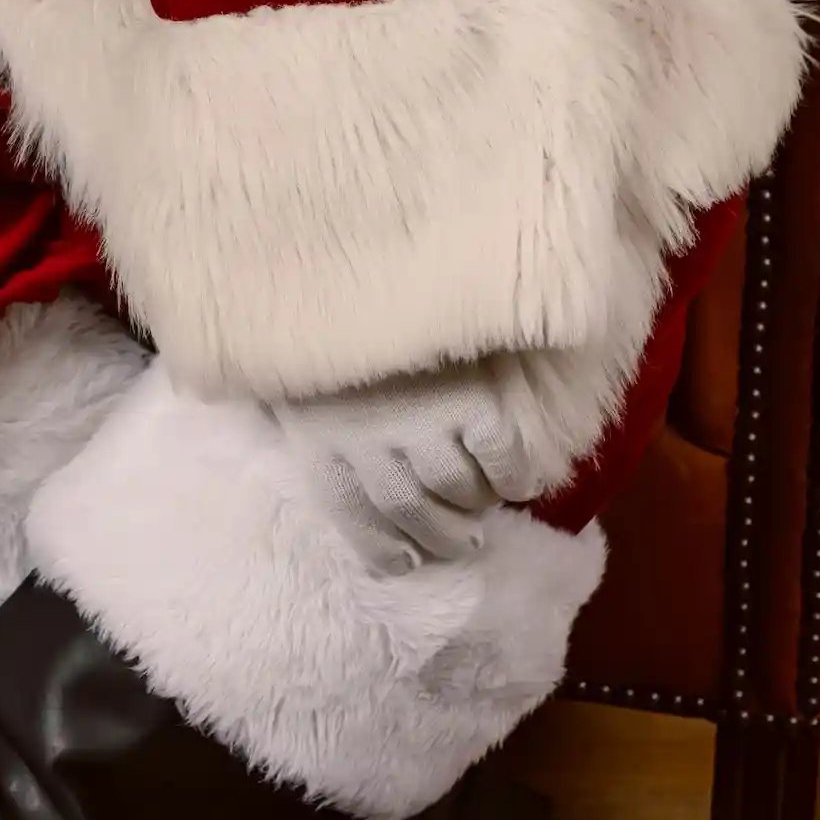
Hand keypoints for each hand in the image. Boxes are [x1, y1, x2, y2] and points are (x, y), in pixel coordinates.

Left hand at [306, 349, 611, 566]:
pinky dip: (515, 478)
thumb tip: (354, 479)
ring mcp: (422, 424)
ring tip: (485, 505)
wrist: (337, 259)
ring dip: (477, 507)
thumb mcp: (299, 382)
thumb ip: (324, 431)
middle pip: (414, 516)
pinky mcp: (471, 401)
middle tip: (464, 541)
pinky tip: (519, 478)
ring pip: (461, 492)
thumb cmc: (324, 325)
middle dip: (443, 538)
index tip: (407, 560)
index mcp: (321, 448)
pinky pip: (502, 459)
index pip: (358, 523)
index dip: (386, 550)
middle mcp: (370, 447)